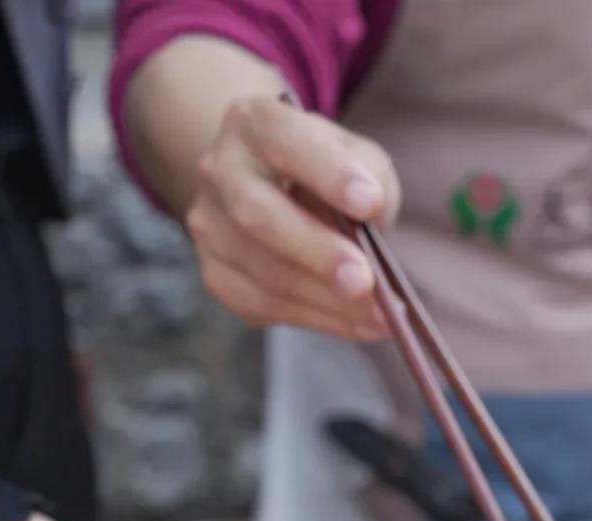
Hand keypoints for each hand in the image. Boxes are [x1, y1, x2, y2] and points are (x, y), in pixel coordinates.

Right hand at [186, 97, 399, 337]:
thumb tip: (373, 224)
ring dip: (328, 302)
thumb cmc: (322, 170)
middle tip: (364, 282)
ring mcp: (210, 226)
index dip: (328, 174)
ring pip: (264, 273)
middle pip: (258, 215)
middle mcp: (220, 170)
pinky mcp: (216, 274)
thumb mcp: (354, 153)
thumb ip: (370, 176)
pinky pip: (264, 306)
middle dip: (317, 253)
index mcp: (255, 123)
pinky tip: (357, 325)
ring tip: (380, 317)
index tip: (370, 203)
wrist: (270, 187)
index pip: (286, 142)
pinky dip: (318, 319)